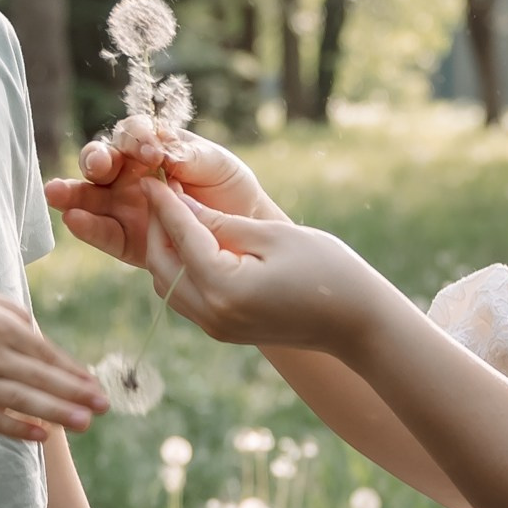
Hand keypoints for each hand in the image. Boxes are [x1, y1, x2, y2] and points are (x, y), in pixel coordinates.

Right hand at [0, 288, 106, 440]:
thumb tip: (41, 335)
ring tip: (85, 423)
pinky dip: (17, 429)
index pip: (46, 353)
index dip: (73, 371)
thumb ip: (15, 314)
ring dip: (55, 413)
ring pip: (21, 401)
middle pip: (40, 379)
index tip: (96, 384)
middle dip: (76, 393)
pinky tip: (41, 436)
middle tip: (105, 406)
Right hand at [47, 125, 279, 271]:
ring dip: (73, 193)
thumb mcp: (218, 165)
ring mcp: (124, 206)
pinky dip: (87, 227)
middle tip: (100, 165)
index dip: (136, 139)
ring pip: (90, 196)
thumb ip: (191, 156)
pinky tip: (73, 219)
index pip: (131, 135)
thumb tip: (164, 152)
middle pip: (101, 160)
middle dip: (96, 159)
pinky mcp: (127, 239)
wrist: (244, 234)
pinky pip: (103, 232)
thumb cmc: (229, 189)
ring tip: (56, 192)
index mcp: (151, 147)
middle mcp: (130, 174)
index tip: (152, 153)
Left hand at [140, 183, 382, 355]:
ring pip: (167, 285)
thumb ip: (221, 223)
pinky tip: (192, 242)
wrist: (356, 322)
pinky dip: (180, 268)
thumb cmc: (327, 270)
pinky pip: (185, 297)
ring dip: (165, 249)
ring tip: (175, 214)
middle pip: (162, 265)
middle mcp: (212, 314)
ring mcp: (215, 327)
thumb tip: (181, 205)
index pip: (181, 237)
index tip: (152, 176)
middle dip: (157, 227)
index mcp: (225, 288)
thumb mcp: (273, 236)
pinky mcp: (222, 330)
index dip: (165, 203)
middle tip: (162, 192)